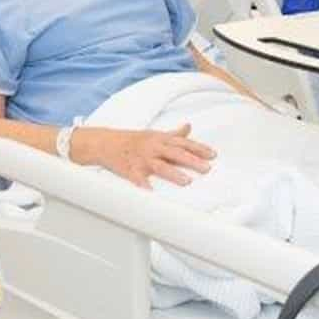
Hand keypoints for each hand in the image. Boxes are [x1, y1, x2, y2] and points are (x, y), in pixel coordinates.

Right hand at [76, 124, 215, 187]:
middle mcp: (153, 147)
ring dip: (173, 173)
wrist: (105, 143)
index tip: (213, 155)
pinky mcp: (129, 169)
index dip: (199, 148)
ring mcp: (141, 158)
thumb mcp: (155, 134)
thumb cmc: (133, 140)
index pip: (183, 143)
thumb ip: (174, 134)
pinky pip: (137, 178)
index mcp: (160, 139)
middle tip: (207, 169)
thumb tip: (189, 126)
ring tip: (187, 182)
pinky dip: (143, 185)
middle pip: (175, 153)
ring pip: (160, 166)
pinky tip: (151, 192)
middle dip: (192, 160)